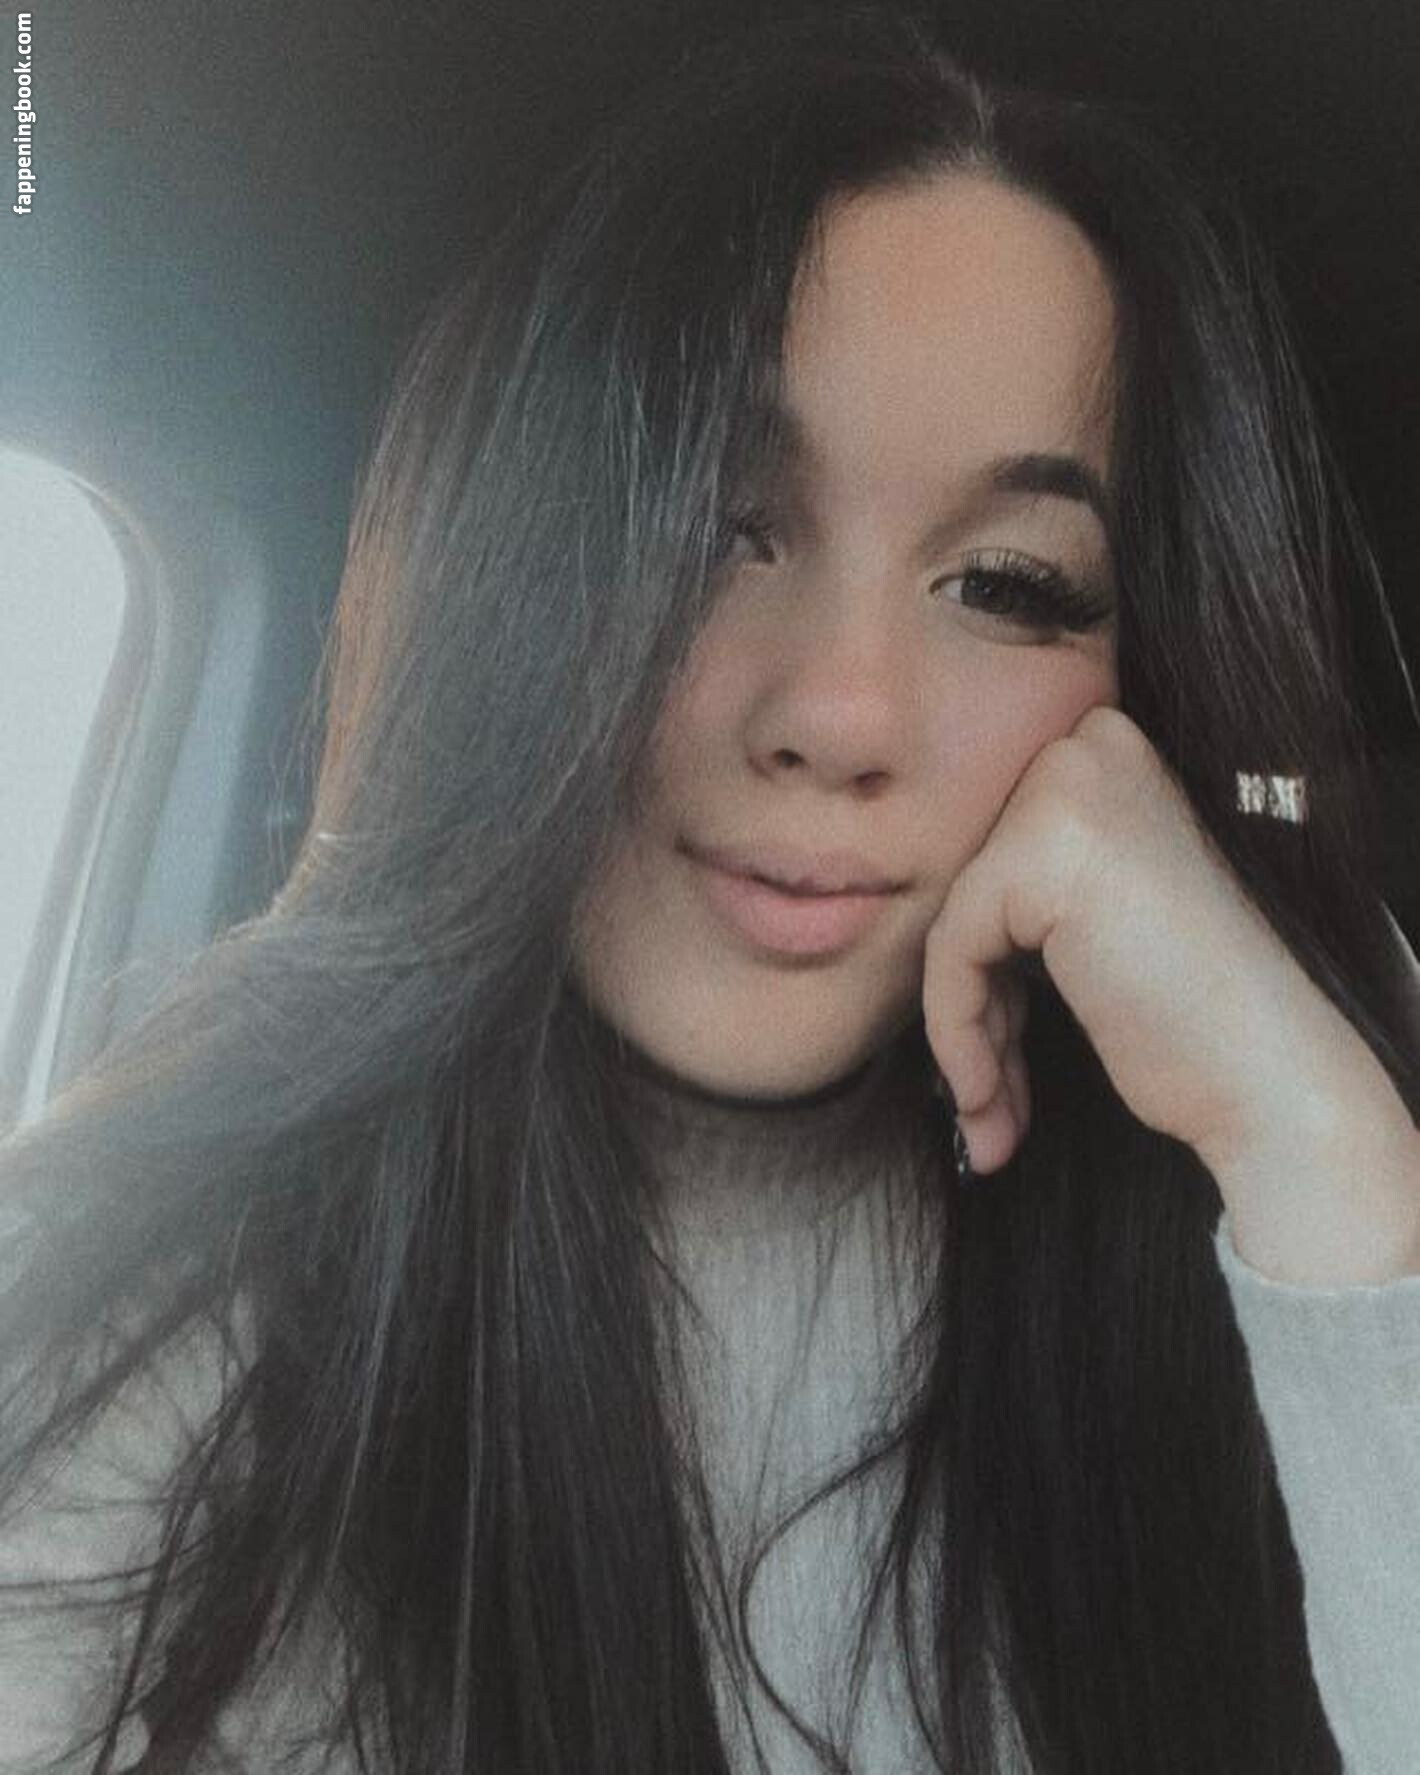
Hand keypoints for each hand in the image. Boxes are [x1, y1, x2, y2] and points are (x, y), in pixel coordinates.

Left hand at [921, 706, 1419, 1280]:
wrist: (1267, 1074)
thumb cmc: (1186, 1011)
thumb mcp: (1086, 917)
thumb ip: (1012, 890)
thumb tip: (895, 910)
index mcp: (1104, 746)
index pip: (990, 854)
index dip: (984, 962)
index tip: (994, 1051)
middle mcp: (1088, 744)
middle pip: (968, 887)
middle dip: (973, 1004)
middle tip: (986, 1099)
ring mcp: (1067, 791)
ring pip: (952, 924)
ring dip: (966, 1036)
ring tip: (989, 1119)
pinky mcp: (1040, 856)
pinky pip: (951, 952)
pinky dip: (959, 1036)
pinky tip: (990, 1104)